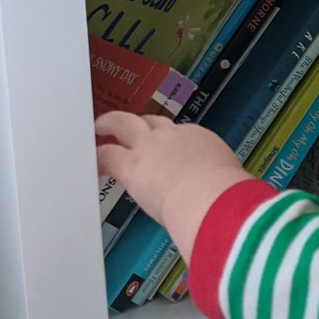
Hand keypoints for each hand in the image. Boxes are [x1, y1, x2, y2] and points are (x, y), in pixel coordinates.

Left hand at [95, 111, 246, 263]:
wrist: (210, 197)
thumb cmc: (225, 196)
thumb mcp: (227, 179)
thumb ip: (217, 183)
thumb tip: (223, 198)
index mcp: (199, 139)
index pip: (180, 135)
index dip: (169, 141)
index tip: (166, 150)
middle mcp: (173, 136)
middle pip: (152, 120)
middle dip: (138, 122)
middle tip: (128, 127)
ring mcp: (149, 146)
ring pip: (124, 124)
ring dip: (110, 124)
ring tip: (100, 127)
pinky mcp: (130, 164)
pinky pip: (106, 154)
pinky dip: (97, 156)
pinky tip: (91, 159)